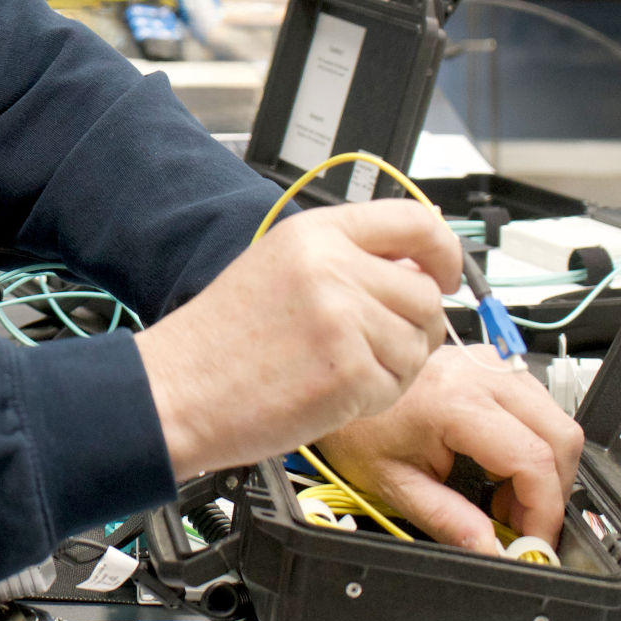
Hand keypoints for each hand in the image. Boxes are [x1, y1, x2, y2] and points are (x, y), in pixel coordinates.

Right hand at [134, 201, 458, 478]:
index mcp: (314, 233)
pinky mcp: (349, 371)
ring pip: (419, 343)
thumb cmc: (219, 342)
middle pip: (426, 294)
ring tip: (336, 371)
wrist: (175, 390)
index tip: (445, 275)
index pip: (415, 222)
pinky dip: (374, 398)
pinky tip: (330, 394)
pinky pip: (399, 385)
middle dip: (411, 328)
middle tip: (368, 348)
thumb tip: (417, 274)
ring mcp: (343, 318)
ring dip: (393, 367)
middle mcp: (333, 266)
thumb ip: (345, 260)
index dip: (444, 252)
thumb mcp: (278, 269)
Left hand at [315, 347, 584, 551]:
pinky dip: (533, 441)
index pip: (532, 460)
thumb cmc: (355, 426)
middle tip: (522, 522)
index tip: (535, 540)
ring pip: (555, 418)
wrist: (337, 380)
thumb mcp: (394, 483)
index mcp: (455, 402)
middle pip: (561, 436)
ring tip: (504, 495)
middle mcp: (480, 374)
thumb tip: (492, 551)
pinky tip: (499, 465)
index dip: (545, 510)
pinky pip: (538, 404)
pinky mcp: (491, 363)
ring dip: (545, 465)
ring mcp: (489, 363)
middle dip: (554, 490)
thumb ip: (447, 520)